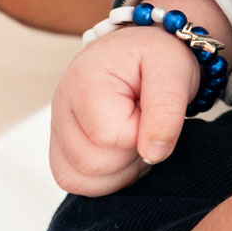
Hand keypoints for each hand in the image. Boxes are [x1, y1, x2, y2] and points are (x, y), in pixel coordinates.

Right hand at [49, 25, 197, 195]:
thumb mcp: (174, 68)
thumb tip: (152, 154)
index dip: (143, 132)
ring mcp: (57, 127)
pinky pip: (73, 181)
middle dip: (130, 153)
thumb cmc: (157, 56)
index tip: (154, 110)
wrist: (144, 49)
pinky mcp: (61, 145)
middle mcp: (61, 105)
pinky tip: (123, 152)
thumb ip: (166, 110)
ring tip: (136, 136)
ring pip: (78, 179)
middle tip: (147, 125)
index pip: (110, 136)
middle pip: (91, 163)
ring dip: (119, 169)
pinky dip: (104, 177)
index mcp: (85, 80)